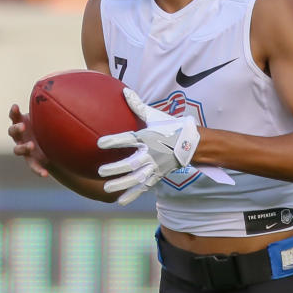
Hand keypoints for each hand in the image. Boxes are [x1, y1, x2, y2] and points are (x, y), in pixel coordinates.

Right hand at [8, 103, 49, 176]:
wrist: (54, 146)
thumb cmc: (49, 127)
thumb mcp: (50, 118)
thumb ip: (51, 108)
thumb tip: (63, 88)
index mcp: (22, 123)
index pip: (14, 116)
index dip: (13, 112)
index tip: (16, 106)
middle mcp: (20, 136)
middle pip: (12, 132)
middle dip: (16, 128)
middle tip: (23, 126)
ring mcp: (25, 149)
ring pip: (18, 149)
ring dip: (23, 147)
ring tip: (31, 145)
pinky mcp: (32, 160)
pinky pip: (33, 166)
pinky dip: (38, 170)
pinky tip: (45, 174)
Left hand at [96, 88, 201, 204]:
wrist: (192, 143)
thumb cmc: (170, 127)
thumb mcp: (155, 116)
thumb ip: (137, 106)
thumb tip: (124, 91)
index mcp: (148, 137)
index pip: (129, 139)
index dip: (114, 141)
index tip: (100, 144)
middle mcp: (152, 153)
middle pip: (132, 163)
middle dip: (116, 168)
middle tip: (100, 171)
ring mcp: (156, 166)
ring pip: (137, 178)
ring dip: (121, 184)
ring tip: (106, 188)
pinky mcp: (158, 175)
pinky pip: (144, 187)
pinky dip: (132, 195)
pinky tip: (119, 201)